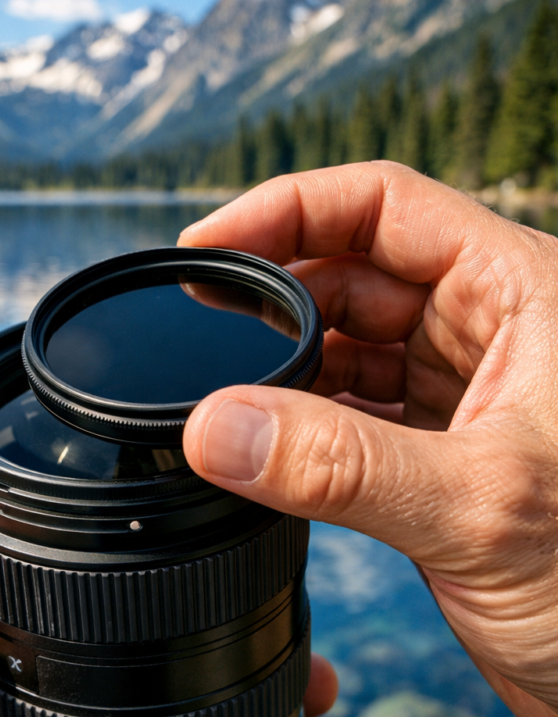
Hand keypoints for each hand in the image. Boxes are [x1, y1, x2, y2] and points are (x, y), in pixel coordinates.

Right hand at [179, 162, 557, 716]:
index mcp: (524, 295)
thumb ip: (339, 466)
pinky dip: (303, 426)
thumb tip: (215, 427)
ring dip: (284, 366)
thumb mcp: (479, 509)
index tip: (206, 249)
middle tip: (193, 323)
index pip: (384, 207)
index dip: (287, 211)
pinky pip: (355, 415)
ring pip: (351, 347)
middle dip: (273, 295)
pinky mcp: (446, 456)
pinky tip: (261, 443)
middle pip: (355, 271)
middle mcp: (494, 331)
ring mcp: (467, 394)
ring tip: (218, 389)